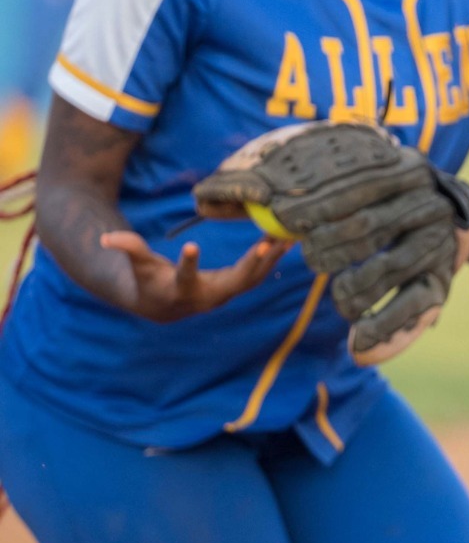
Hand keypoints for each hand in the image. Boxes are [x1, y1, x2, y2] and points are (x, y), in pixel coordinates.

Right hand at [101, 231, 282, 321]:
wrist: (163, 306)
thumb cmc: (148, 282)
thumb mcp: (139, 266)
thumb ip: (128, 249)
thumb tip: (106, 237)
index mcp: (181, 290)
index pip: (184, 278)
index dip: (187, 264)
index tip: (190, 246)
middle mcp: (208, 296)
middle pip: (233, 282)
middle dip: (250, 264)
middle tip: (266, 243)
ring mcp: (225, 294)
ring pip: (253, 278)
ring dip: (270, 259)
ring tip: (287, 237)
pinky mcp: (235, 287)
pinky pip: (258, 273)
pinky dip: (272, 258)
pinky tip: (287, 241)